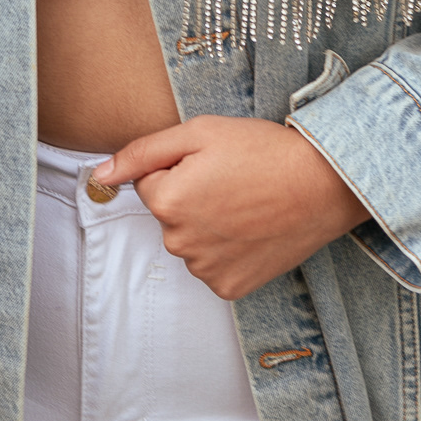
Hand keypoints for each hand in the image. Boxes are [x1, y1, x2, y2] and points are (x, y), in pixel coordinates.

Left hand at [91, 116, 367, 300]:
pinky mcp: (229, 288)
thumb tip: (99, 174)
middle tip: (231, 178)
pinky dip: (226, 248)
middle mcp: (179, 243)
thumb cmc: (260, 150)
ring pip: (189, 239)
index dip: (179, 166)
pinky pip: (211, 264)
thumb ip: (142, 152)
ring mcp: (205, 270)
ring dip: (207, 223)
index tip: (212, 162)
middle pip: (168, 214)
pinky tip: (251, 228)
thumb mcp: (198, 132)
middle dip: (189, 195)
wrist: (321, 184)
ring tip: (245, 201)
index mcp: (166, 201)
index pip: (149, 182)